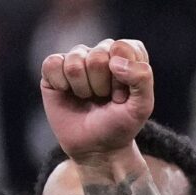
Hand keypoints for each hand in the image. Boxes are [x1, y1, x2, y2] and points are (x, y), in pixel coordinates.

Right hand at [38, 39, 155, 166]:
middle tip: (104, 98)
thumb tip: (114, 60)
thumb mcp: (142, 106)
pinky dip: (61, 83)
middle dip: (102, 85)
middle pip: (98, 56)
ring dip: (83, 87)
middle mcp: (102, 52)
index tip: (124, 95)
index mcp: (127, 55)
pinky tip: (67, 93)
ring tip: (88, 97)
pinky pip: (53, 63)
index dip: (124, 76)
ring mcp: (77, 59)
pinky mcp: (53, 69)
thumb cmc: (121, 124)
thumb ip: (142, 79)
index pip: (123, 48)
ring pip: (75, 60)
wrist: (96, 146)